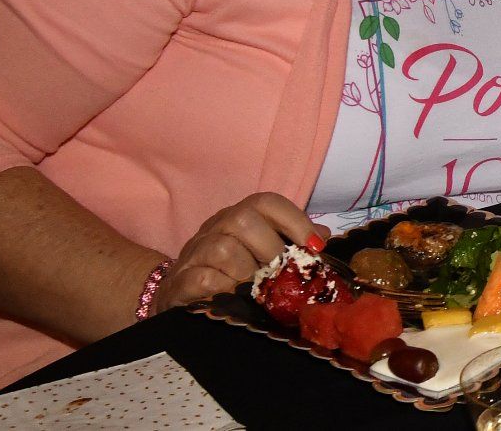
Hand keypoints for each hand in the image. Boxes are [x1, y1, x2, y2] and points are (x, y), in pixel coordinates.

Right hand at [151, 193, 328, 313]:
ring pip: (223, 248)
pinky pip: (204, 277)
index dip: (295, 220)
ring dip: (247, 272)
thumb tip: (323, 237)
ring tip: (257, 290)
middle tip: (282, 275)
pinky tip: (234, 299)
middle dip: (271, 249)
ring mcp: (195, 252)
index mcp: (239, 217)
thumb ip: (291, 244)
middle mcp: (215, 227)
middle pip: (244, 220)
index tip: (315, 247)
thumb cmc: (229, 274)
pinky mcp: (180, 281)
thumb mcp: (262, 256)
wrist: (178, 297)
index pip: (266, 202)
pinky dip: (225, 288)